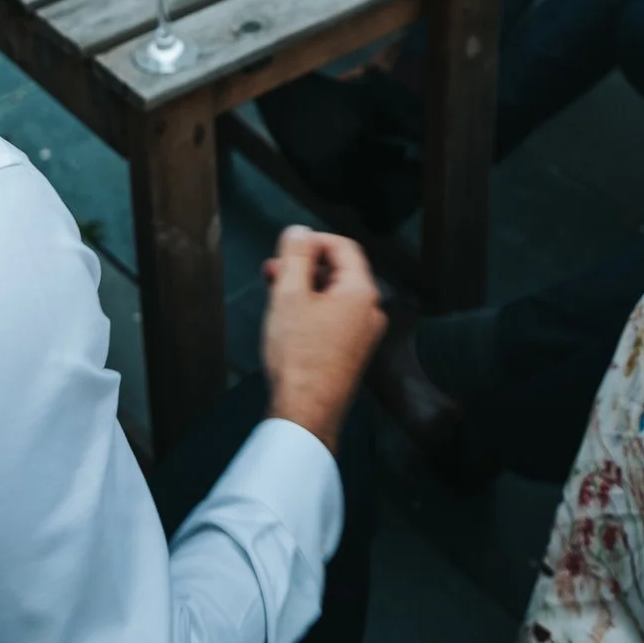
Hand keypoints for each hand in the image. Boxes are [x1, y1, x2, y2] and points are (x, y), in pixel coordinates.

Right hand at [261, 225, 386, 454]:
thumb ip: (296, 255)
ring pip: (333, 294)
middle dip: (305, 265)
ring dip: (305, 287)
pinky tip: (288, 317)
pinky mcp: (351, 351)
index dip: (313, 240)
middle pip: (339, 270)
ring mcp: (362, 333)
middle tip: (274, 270)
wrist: (306, 411)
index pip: (343, 246)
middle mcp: (369, 310)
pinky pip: (334, 317)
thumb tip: (299, 231)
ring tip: (275, 292)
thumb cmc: (298, 358)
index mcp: (362, 292)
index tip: (287, 247)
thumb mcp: (290, 295)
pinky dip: (312, 309)